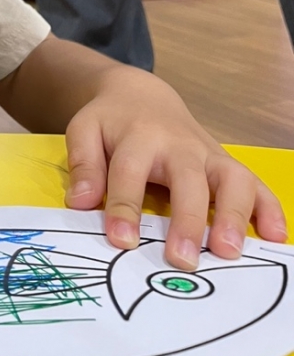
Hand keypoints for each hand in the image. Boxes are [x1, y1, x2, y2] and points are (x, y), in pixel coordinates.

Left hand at [65, 67, 287, 269]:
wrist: (140, 95)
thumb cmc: (111, 123)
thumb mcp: (85, 131)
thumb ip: (83, 165)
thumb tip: (80, 203)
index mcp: (138, 136)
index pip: (130, 172)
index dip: (124, 207)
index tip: (121, 241)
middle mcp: (178, 145)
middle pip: (187, 179)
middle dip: (187, 220)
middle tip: (183, 260)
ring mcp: (208, 154)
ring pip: (231, 178)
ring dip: (235, 215)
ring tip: (229, 252)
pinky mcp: (227, 163)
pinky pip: (255, 183)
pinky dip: (269, 208)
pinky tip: (275, 237)